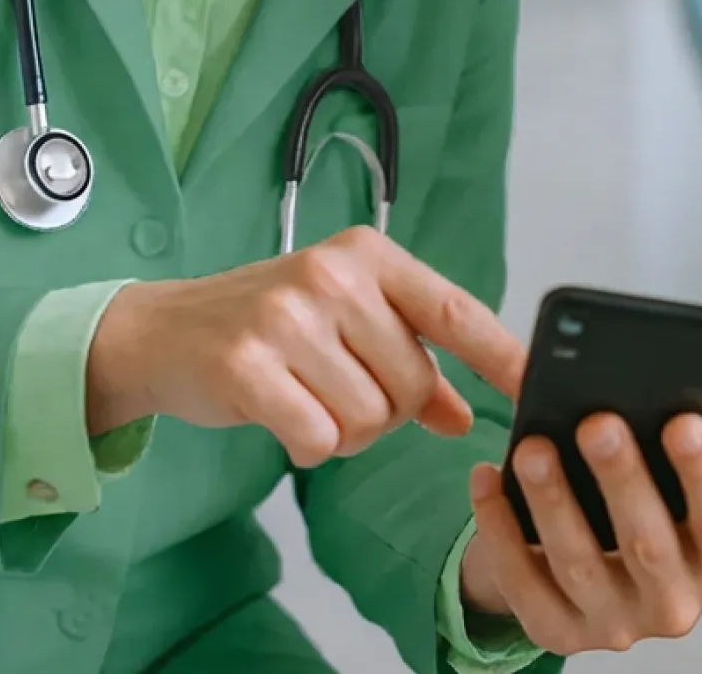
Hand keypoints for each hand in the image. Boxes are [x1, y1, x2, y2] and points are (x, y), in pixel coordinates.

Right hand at [86, 225, 525, 465]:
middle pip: (412, 383)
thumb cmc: (269, 324)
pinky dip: (308, 446)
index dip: (501, 353)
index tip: (539, 385)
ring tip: (308, 399)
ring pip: (369, 417)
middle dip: (387, 409)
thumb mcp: (346, 321)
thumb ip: (412, 362)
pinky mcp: (248, 365)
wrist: (162, 330)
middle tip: (341, 392)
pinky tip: (282, 417)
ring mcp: (288, 316)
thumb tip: (466, 417)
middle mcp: (333, 275)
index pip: (453, 309)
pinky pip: (318, 438)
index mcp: (369, 254)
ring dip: (345, 430)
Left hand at [459, 411, 701, 655]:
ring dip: (553, 503)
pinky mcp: (560, 631)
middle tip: (598, 423)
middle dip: (622, 480)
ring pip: (579, 564)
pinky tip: (488, 480)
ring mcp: (615, 626)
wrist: (624, 565)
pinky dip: (501, 530)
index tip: (683, 423)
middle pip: (648, 545)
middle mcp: (676, 606)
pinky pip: (522, 585)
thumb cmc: (679, 508)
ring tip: (533, 447)